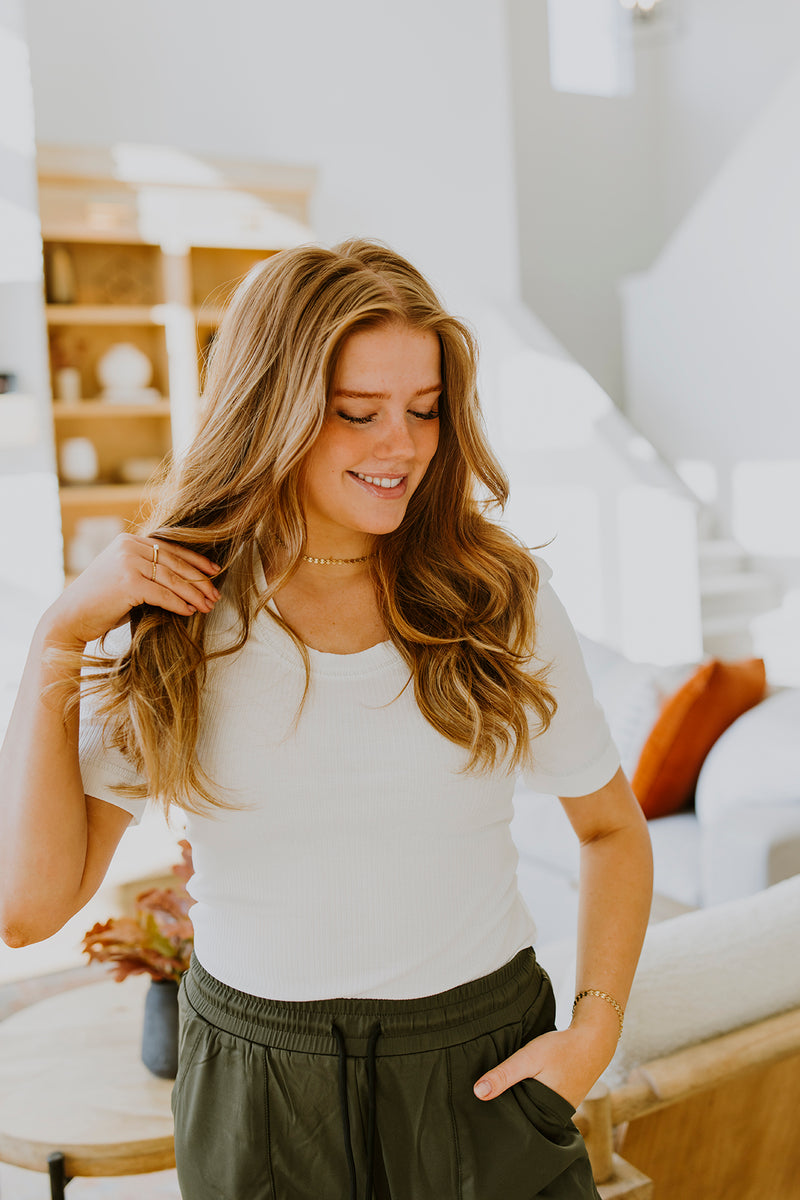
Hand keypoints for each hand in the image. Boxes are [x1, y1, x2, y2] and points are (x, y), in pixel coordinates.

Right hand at [42, 534, 221, 646]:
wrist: (69, 618)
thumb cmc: (101, 603)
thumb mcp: (126, 578)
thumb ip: (148, 572)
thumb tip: (185, 580)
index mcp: (129, 541)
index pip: (170, 548)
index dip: (195, 561)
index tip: (214, 571)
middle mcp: (128, 547)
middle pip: (174, 563)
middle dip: (199, 580)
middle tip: (216, 594)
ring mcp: (127, 562)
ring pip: (171, 578)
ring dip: (194, 594)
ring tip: (208, 606)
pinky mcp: (127, 582)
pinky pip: (162, 594)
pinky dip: (178, 603)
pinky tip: (190, 612)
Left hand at [472, 1025, 616, 1110]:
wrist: (593, 1040)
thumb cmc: (562, 1049)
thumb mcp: (529, 1058)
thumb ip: (504, 1074)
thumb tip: (478, 1092)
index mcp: (545, 1113)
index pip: (515, 1123)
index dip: (498, 1115)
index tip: (480, 1111)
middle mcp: (553, 1116)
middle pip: (523, 1117)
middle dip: (507, 1109)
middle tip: (484, 1102)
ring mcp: (560, 1109)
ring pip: (532, 1108)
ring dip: (519, 1100)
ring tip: (499, 1093)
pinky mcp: (562, 1099)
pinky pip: (541, 1101)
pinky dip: (530, 1093)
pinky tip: (520, 1085)